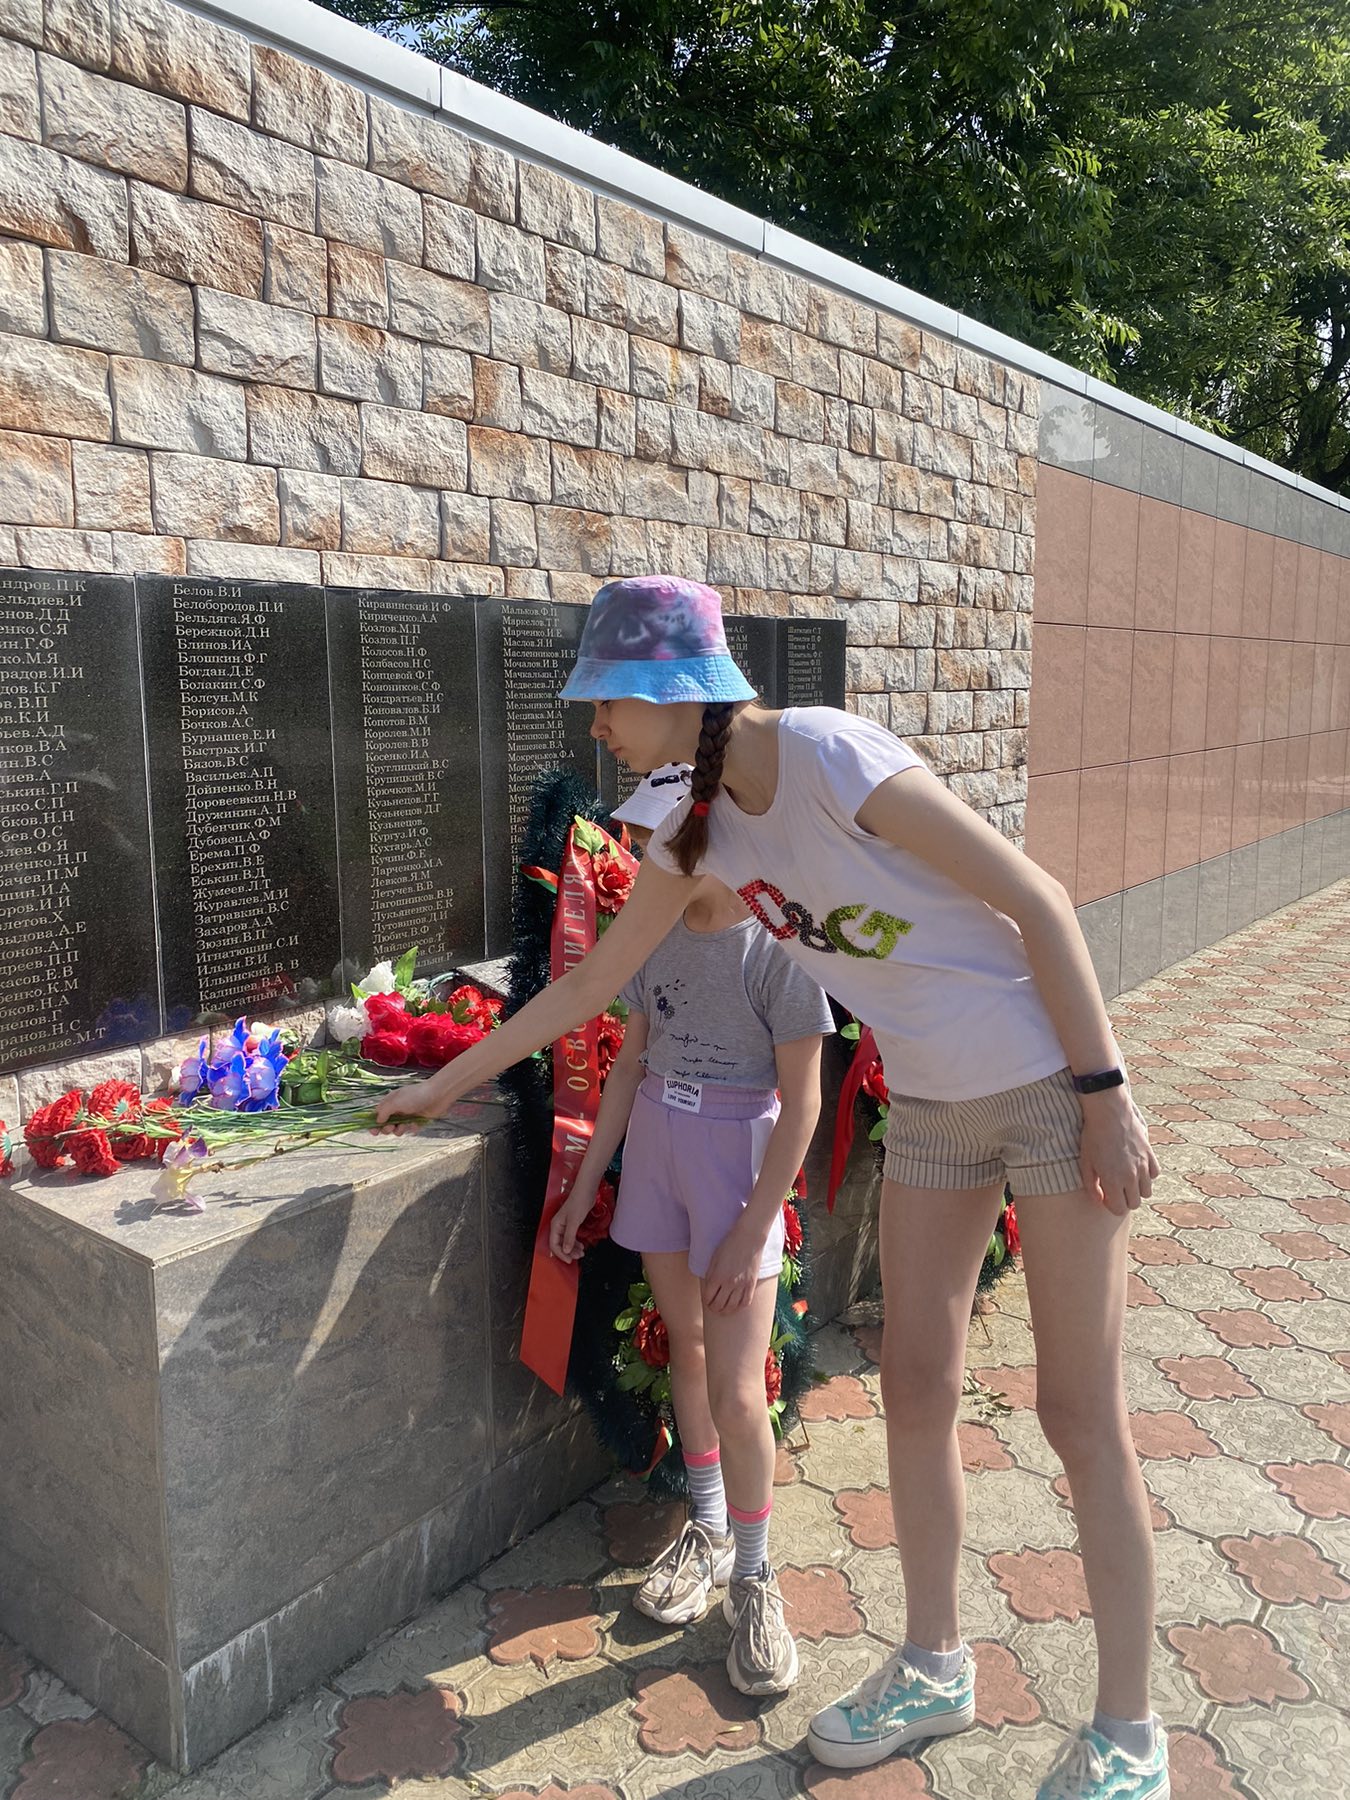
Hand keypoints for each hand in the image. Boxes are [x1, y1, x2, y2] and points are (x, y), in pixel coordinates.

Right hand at [373, 1068, 460, 1133]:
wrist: (438, 1095)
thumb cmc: (416, 1096)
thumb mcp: (396, 1102)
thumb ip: (384, 1112)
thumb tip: (377, 1121)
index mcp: (390, 1102)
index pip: (377, 1114)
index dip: (373, 1124)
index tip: (373, 1132)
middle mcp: (397, 1109)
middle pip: (386, 1125)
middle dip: (387, 1129)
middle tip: (392, 1127)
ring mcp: (407, 1115)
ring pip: (398, 1129)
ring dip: (400, 1130)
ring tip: (406, 1125)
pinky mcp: (417, 1121)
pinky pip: (410, 1129)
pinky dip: (412, 1128)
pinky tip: (416, 1124)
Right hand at [550, 1181, 599, 1261]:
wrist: (587, 1190)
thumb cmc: (579, 1201)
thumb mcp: (574, 1222)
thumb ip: (569, 1237)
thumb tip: (565, 1250)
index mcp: (555, 1225)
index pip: (554, 1245)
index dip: (561, 1254)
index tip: (569, 1260)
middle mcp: (559, 1226)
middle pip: (559, 1244)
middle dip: (568, 1252)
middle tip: (578, 1257)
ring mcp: (565, 1225)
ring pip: (566, 1241)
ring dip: (573, 1249)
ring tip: (581, 1253)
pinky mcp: (572, 1223)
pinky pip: (571, 1237)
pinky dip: (576, 1243)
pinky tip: (581, 1245)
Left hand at [702, 1221, 768, 1312]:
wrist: (749, 1237)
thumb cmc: (729, 1244)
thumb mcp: (714, 1258)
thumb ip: (710, 1274)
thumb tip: (708, 1288)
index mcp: (717, 1276)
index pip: (708, 1297)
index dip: (706, 1300)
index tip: (706, 1300)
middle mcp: (729, 1283)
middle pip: (718, 1305)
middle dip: (713, 1308)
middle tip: (713, 1307)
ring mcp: (742, 1285)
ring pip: (731, 1307)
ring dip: (725, 1311)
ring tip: (722, 1310)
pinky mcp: (752, 1284)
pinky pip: (745, 1302)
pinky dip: (739, 1307)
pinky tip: (735, 1306)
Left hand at [1079, 1087, 1158, 1214]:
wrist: (1108, 1112)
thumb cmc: (1093, 1137)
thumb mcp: (1086, 1163)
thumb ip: (1091, 1186)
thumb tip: (1100, 1201)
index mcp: (1113, 1180)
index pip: (1120, 1209)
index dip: (1112, 1206)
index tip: (1106, 1197)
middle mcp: (1131, 1176)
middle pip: (1135, 1203)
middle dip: (1124, 1200)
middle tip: (1115, 1189)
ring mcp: (1142, 1166)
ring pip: (1146, 1192)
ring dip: (1137, 1189)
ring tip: (1125, 1178)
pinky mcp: (1150, 1155)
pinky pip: (1154, 1174)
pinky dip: (1147, 1175)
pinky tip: (1136, 1167)